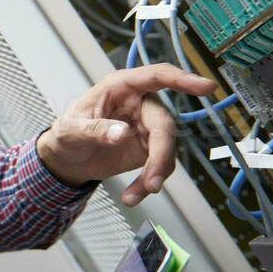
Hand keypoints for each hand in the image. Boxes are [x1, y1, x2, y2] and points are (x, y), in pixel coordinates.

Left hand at [36, 63, 215, 204]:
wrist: (67, 160)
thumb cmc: (68, 133)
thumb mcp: (71, 129)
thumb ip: (95, 129)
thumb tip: (121, 133)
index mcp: (121, 87)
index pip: (157, 76)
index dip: (183, 80)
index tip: (206, 87)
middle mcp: (140, 104)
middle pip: (164, 124)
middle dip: (161, 154)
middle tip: (153, 181)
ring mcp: (147, 127)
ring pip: (166, 148)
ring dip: (155, 173)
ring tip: (136, 194)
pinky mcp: (149, 149)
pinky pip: (159, 164)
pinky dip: (149, 182)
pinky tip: (133, 195)